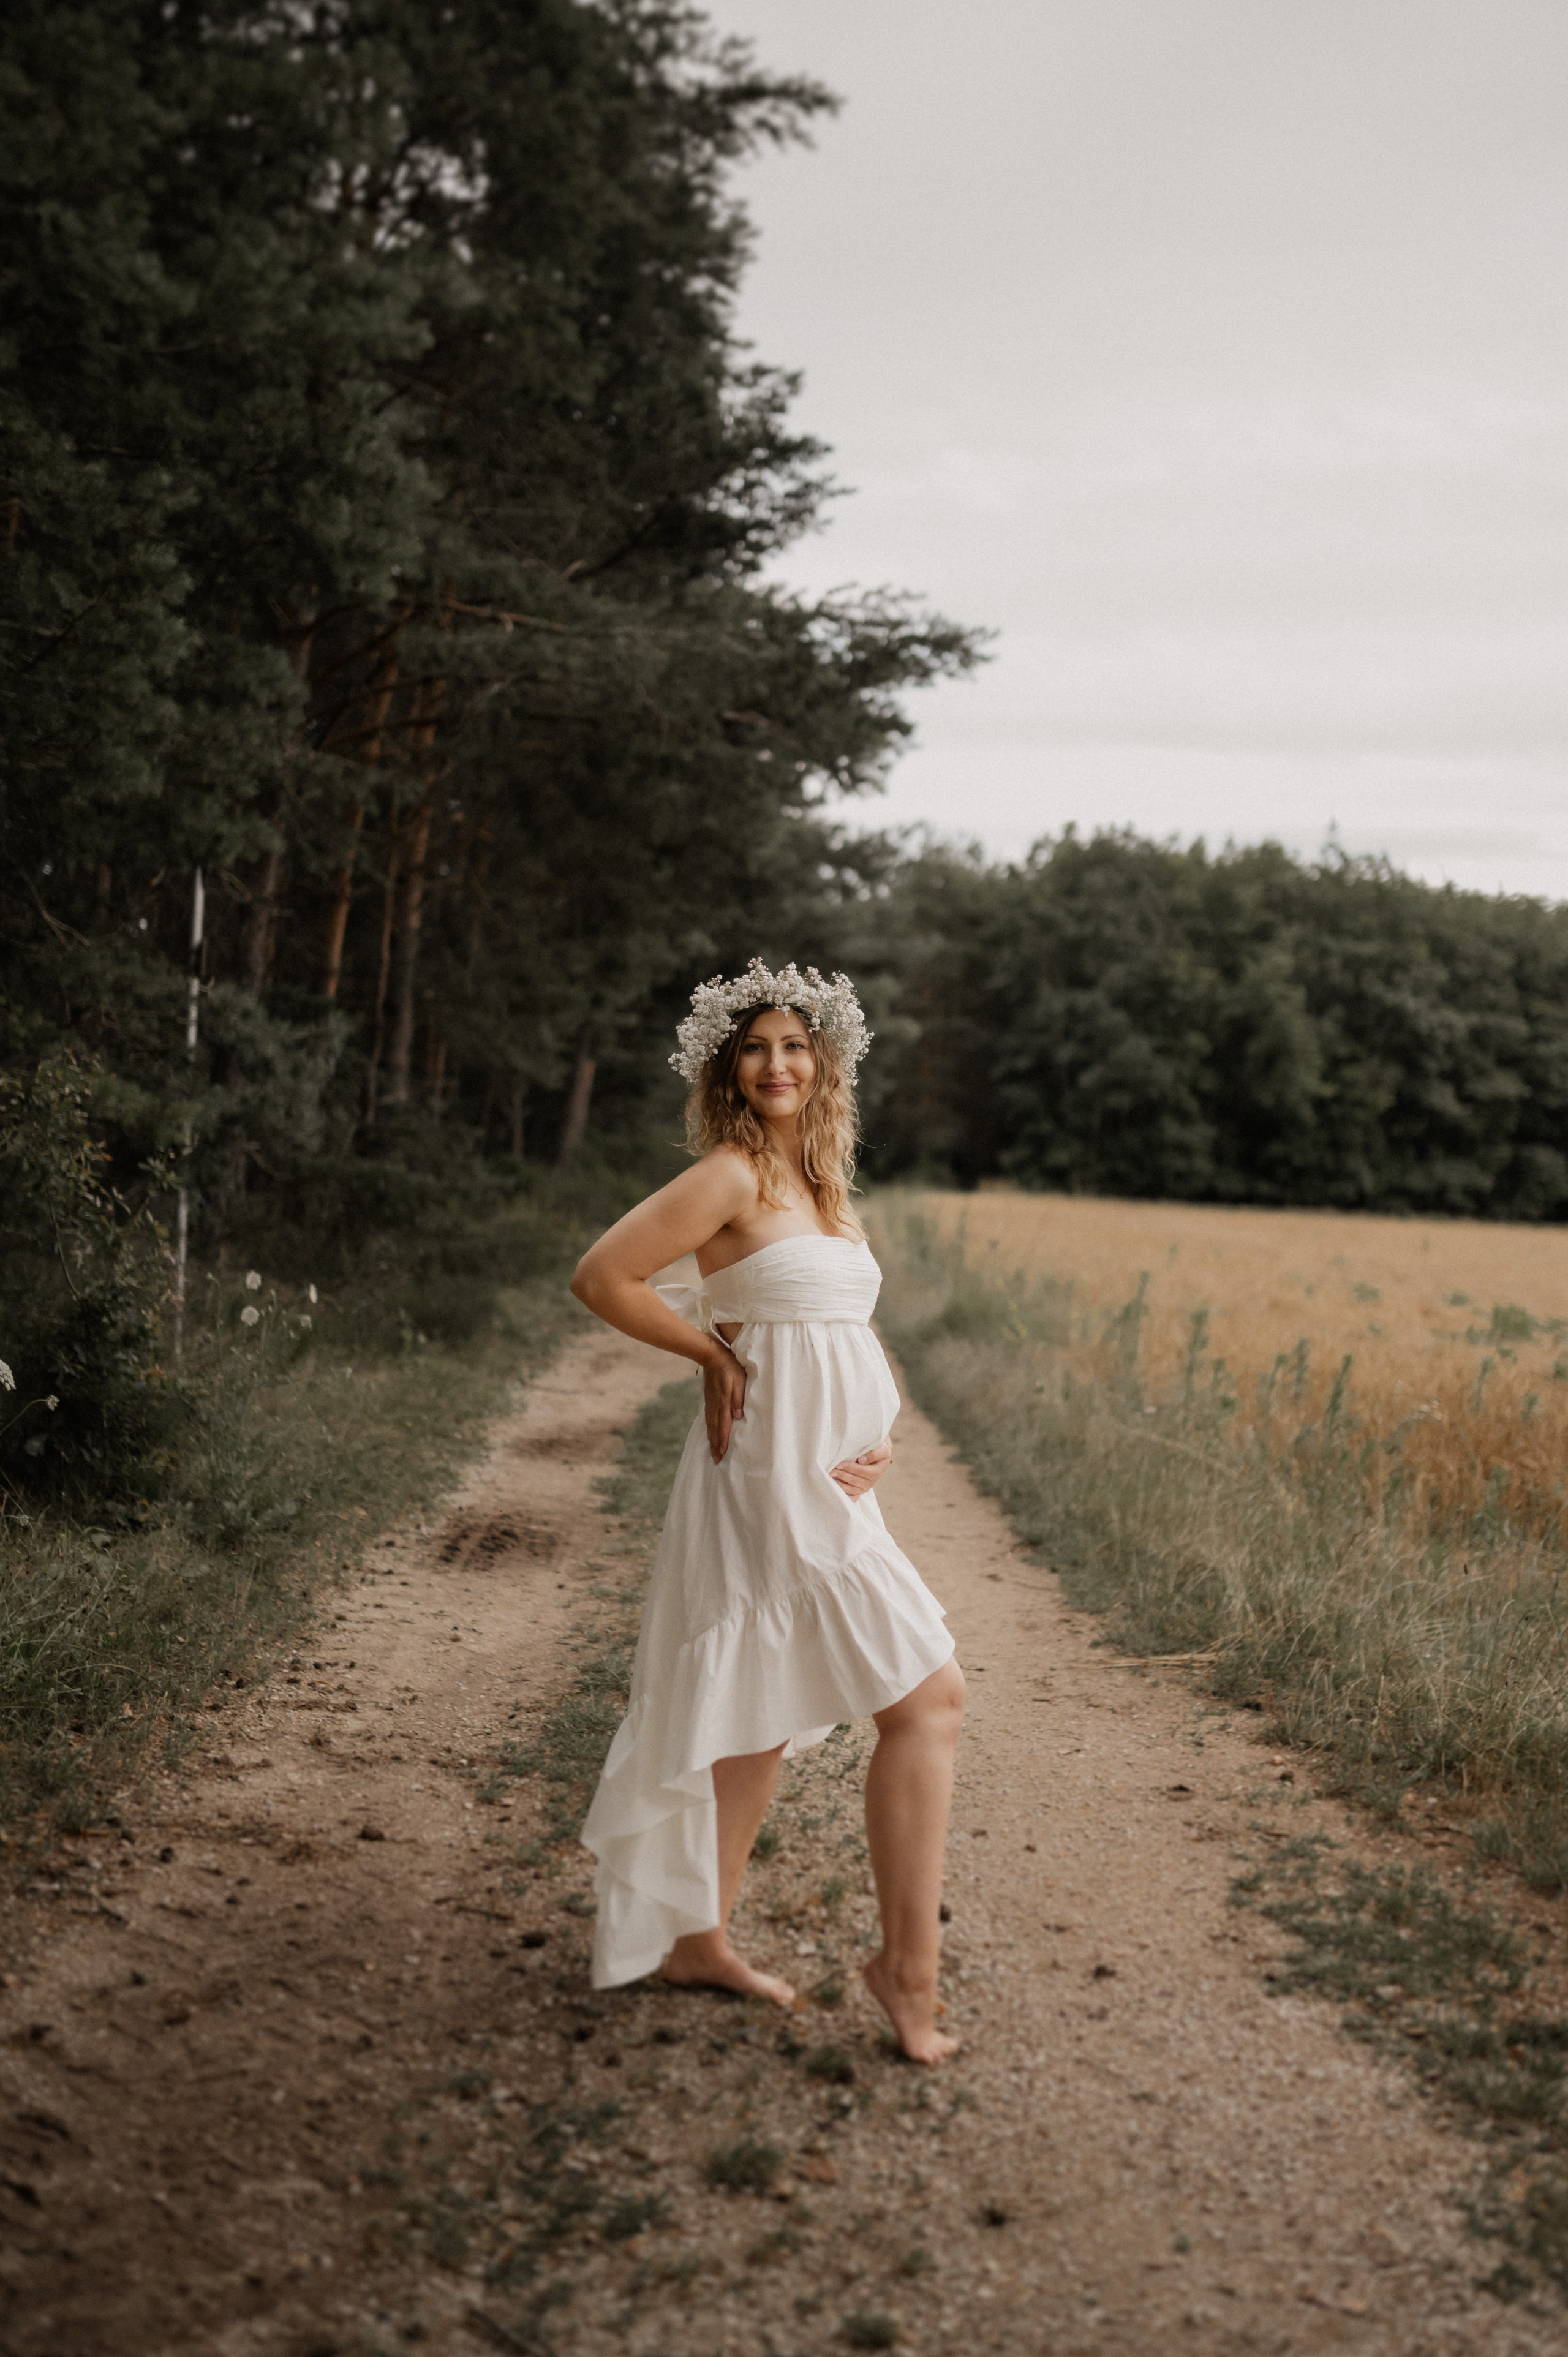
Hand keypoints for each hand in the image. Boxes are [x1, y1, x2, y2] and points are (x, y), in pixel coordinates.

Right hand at [703, 1342, 746, 1462]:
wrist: (712, 1355)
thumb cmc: (730, 1367)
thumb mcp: (739, 1380)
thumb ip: (738, 1398)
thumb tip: (738, 1416)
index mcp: (723, 1402)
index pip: (723, 1425)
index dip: (723, 1441)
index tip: (722, 1454)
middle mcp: (715, 1405)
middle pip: (715, 1429)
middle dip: (716, 1445)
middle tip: (716, 1461)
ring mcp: (710, 1403)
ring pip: (710, 1425)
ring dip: (712, 1439)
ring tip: (713, 1452)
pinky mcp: (709, 1399)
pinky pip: (708, 1418)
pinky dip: (709, 1429)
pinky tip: (710, 1433)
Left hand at [830, 1438, 892, 1499]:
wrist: (879, 1455)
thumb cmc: (879, 1451)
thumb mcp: (882, 1449)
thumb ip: (874, 1453)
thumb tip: (862, 1461)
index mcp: (876, 1472)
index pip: (860, 1471)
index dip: (849, 1468)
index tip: (838, 1464)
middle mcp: (871, 1482)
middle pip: (853, 1480)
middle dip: (841, 1475)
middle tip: (830, 1471)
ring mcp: (864, 1488)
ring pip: (850, 1489)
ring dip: (840, 1484)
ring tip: (831, 1477)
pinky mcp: (859, 1490)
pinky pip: (851, 1495)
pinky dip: (843, 1493)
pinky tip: (835, 1488)